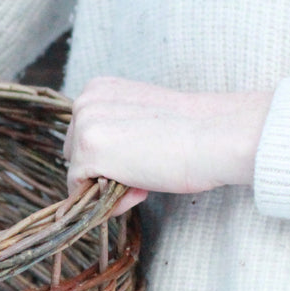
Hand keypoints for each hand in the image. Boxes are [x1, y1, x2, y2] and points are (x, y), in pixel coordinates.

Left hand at [63, 77, 272, 214]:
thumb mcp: (143, 120)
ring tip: (145, 178)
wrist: (214, 135)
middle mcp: (84, 102)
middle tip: (145, 171)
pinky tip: (141, 189)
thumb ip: (117, 134)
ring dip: (109, 187)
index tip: (143, 157)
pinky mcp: (87, 154)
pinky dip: (110, 202)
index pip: (85, 135)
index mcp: (98, 88)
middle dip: (105, 171)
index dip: (112, 157)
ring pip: (79, 175)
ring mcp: (83, 128)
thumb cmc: (191, 130)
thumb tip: (100, 170)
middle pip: (75, 155)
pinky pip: (83, 193)